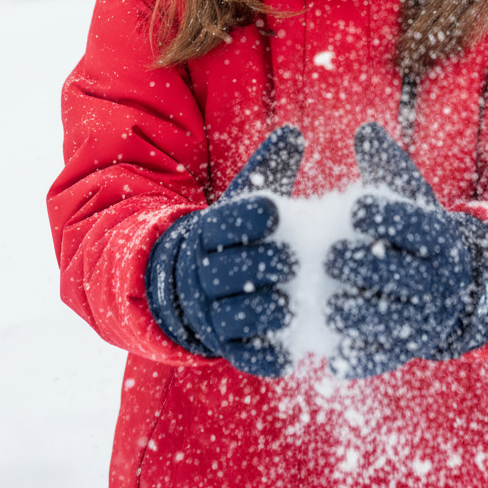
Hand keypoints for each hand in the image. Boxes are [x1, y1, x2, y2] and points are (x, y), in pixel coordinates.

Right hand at [146, 124, 303, 377]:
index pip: (231, 222)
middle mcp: (203, 273)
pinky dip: (273, 351)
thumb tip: (294, 132)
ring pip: (245, 315)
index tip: (278, 211)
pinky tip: (297, 341)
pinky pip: (249, 355)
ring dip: (276, 308)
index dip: (257, 216)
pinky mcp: (226, 348)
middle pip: (240, 268)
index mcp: (208, 231)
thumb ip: (269, 167)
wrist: (185, 284)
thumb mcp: (244, 198)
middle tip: (301, 259)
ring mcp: (212, 314)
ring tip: (301, 298)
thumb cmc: (233, 233)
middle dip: (274, 263)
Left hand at [325, 122, 487, 378]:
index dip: (382, 216)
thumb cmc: (413, 231)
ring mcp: (426, 320)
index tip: (353, 208)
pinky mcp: (408, 351)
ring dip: (350, 314)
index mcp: (439, 239)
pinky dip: (356, 358)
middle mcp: (440, 282)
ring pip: (384, 319)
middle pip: (395, 274)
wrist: (452, 287)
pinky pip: (381, 359)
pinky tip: (330, 356)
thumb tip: (365, 128)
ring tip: (323, 302)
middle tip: (329, 257)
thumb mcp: (408, 196)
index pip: (412, 225)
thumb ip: (385, 164)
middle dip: (359, 266)